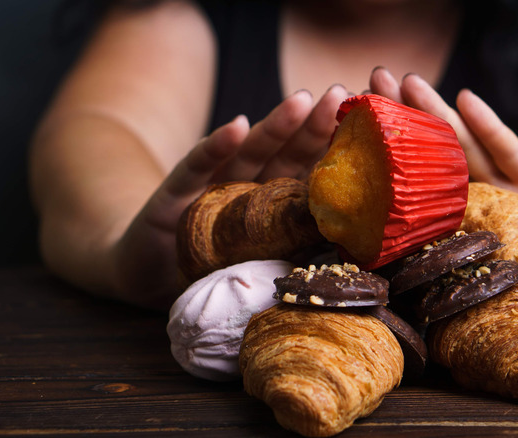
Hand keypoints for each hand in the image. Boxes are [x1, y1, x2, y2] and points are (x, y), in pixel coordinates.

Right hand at [111, 86, 346, 308]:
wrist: (150, 274)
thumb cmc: (213, 266)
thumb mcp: (261, 260)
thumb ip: (304, 246)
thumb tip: (367, 242)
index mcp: (275, 204)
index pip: (312, 173)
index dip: (336, 150)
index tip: (368, 126)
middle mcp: (249, 187)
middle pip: (287, 153)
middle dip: (314, 125)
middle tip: (340, 95)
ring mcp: (214, 185)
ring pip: (250, 152)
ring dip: (275, 126)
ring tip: (302, 100)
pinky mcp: (178, 192)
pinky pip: (199, 166)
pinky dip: (216, 146)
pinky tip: (236, 125)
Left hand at [369, 68, 517, 268]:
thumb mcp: (473, 261)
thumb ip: (436, 248)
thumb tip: (368, 249)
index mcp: (451, 207)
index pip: (413, 167)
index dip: (387, 139)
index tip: (355, 112)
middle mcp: (473, 186)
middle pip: (432, 143)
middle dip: (404, 109)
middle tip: (375, 77)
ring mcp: (503, 179)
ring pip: (463, 140)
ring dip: (435, 109)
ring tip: (408, 81)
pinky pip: (507, 151)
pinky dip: (487, 126)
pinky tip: (467, 101)